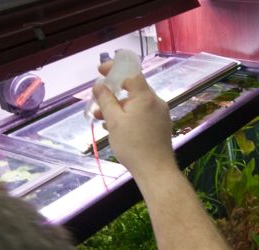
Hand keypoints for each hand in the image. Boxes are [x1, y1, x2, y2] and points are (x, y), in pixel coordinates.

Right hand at [92, 63, 174, 178]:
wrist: (155, 170)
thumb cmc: (133, 146)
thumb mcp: (114, 121)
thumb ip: (106, 100)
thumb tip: (99, 86)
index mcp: (146, 97)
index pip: (131, 74)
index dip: (115, 70)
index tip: (101, 71)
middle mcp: (156, 103)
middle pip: (133, 90)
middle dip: (113, 94)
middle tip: (98, 101)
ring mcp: (160, 115)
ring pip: (136, 104)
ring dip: (118, 108)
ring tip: (100, 119)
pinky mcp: (161, 126)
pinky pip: (142, 115)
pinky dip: (128, 117)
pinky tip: (115, 128)